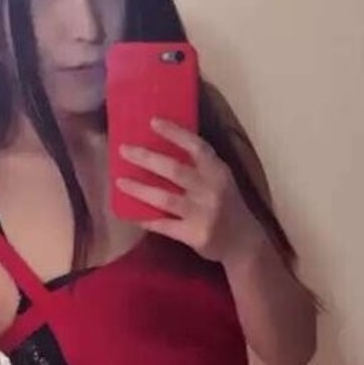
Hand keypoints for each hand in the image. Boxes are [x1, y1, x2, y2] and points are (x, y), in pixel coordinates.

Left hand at [117, 119, 262, 266]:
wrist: (244, 242)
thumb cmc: (228, 205)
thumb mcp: (221, 180)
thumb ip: (200, 166)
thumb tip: (163, 146)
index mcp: (218, 172)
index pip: (196, 146)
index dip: (175, 133)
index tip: (153, 122)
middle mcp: (211, 190)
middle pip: (174, 170)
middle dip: (146, 158)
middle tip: (123, 150)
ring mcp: (202, 214)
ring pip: (165, 199)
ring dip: (139, 189)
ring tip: (120, 182)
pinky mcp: (194, 235)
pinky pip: (164, 225)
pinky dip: (145, 219)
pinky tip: (129, 213)